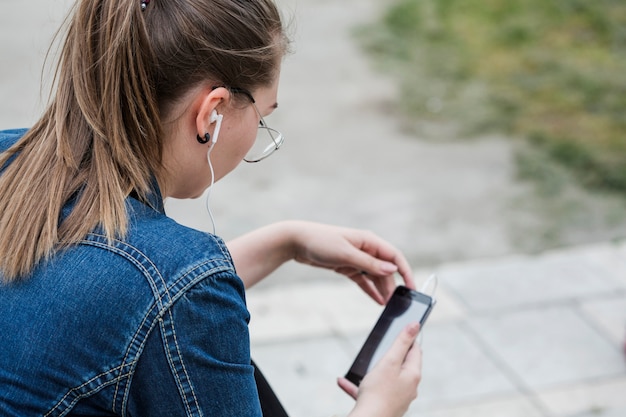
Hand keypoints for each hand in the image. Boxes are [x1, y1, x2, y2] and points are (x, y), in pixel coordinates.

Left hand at [289, 221, 414, 303]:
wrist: (297, 241)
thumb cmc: (321, 241)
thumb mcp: (346, 254)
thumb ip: (369, 263)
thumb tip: (392, 269)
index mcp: (369, 241)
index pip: (395, 256)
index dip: (406, 272)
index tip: (412, 288)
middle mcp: (366, 249)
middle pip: (386, 269)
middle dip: (392, 286)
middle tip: (397, 305)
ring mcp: (357, 258)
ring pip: (375, 276)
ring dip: (382, 290)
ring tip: (388, 306)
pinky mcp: (347, 266)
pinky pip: (363, 280)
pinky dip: (370, 290)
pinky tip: (377, 301)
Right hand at [339, 323, 421, 416]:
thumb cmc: (378, 393)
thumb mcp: (390, 361)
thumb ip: (402, 342)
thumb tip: (415, 325)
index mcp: (412, 375)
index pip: (415, 350)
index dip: (407, 339)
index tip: (397, 332)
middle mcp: (408, 387)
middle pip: (401, 365)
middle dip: (389, 355)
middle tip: (378, 348)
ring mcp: (397, 398)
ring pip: (384, 378)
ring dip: (371, 370)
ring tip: (360, 366)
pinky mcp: (384, 406)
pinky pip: (371, 391)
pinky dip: (359, 385)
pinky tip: (343, 381)